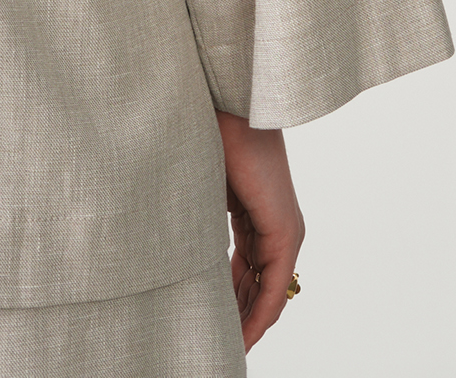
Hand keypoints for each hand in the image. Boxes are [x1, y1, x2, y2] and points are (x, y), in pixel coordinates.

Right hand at [215, 110, 304, 351]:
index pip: (249, 275)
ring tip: (226, 349)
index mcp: (259, 217)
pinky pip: (274, 288)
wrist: (228, 106)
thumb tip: (170, 244)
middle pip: (259, 290)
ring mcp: (285, 231)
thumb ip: (197, 220)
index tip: (212, 327)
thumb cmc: (209, 134)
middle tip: (217, 346)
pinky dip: (259, 315)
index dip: (232, 305)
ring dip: (248, 324)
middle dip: (239, 320)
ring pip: (268, 294)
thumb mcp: (201, 190)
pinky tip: (242, 337)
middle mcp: (279, 229)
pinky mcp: (284, 231)